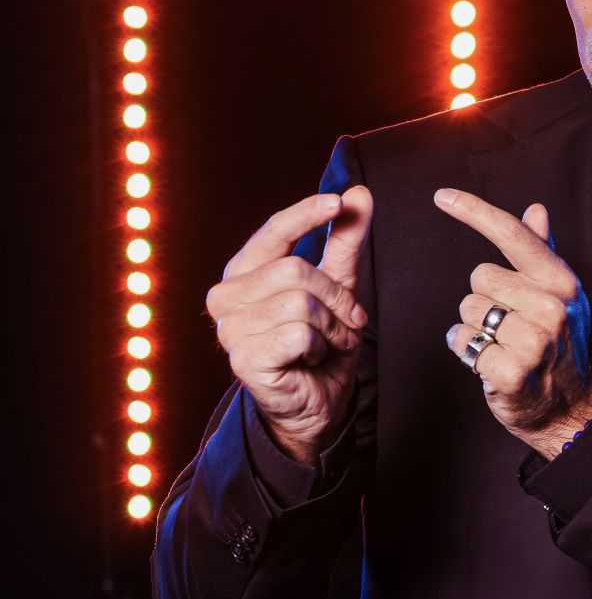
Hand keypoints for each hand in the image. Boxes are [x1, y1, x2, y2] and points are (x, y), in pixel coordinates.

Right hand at [205, 187, 373, 464]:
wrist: (317, 404)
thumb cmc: (321, 344)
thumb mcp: (338, 287)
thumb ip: (344, 243)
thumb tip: (358, 194)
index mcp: (244, 272)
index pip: (273, 231)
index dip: (305, 214)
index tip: (337, 202)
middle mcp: (226, 297)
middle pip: (296, 270)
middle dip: (336, 296)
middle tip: (349, 321)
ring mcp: (230, 329)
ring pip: (301, 303)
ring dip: (332, 325)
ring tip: (331, 342)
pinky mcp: (243, 359)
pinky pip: (299, 333)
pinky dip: (321, 346)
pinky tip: (312, 358)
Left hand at [433, 187, 591, 441]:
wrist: (570, 407)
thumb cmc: (559, 346)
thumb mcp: (560, 296)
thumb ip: (542, 252)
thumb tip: (535, 210)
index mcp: (561, 283)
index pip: (513, 235)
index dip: (475, 211)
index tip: (443, 196)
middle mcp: (551, 308)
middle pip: (480, 277)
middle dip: (484, 299)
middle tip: (508, 324)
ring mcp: (533, 341)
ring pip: (468, 310)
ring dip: (475, 328)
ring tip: (501, 344)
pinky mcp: (511, 371)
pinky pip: (462, 342)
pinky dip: (466, 352)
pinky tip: (488, 362)